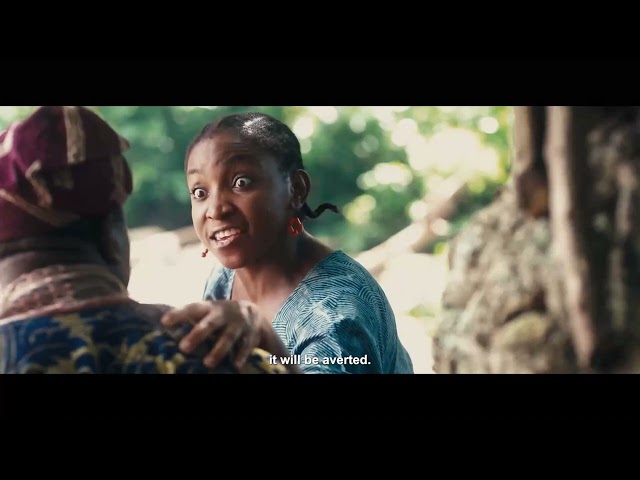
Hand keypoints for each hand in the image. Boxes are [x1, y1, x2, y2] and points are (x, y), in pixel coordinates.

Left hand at [160, 300, 289, 370]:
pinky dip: (241, 355)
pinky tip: (236, 366)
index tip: (164, 322)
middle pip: (209, 324)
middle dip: (197, 335)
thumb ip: (190, 317)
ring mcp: (238, 324)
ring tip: (207, 363)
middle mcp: (223, 314)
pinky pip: (245, 346)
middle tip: (183, 347)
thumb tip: (161, 327)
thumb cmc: (219, 316)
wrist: (253, 312)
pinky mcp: (250, 334)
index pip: (192, 308)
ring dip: (218, 350)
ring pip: (228, 337)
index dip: (178, 314)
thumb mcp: (207, 311)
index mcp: (209, 307)